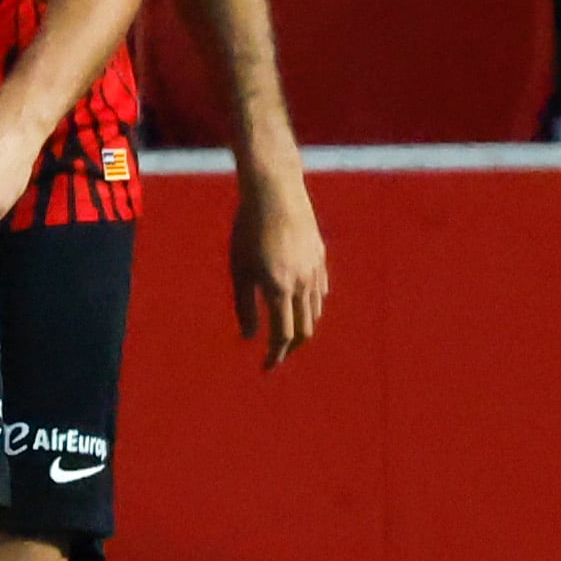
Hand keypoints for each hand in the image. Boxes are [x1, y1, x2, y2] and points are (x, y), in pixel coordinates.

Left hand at [231, 169, 328, 369]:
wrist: (275, 193)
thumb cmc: (248, 230)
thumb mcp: (239, 269)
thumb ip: (244, 306)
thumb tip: (250, 338)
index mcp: (280, 290)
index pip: (283, 336)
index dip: (275, 356)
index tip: (266, 368)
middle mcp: (303, 284)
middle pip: (305, 329)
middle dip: (290, 348)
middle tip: (276, 356)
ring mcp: (316, 270)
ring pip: (316, 311)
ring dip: (303, 328)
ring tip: (287, 335)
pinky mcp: (321, 257)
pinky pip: (321, 291)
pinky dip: (312, 306)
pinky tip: (301, 307)